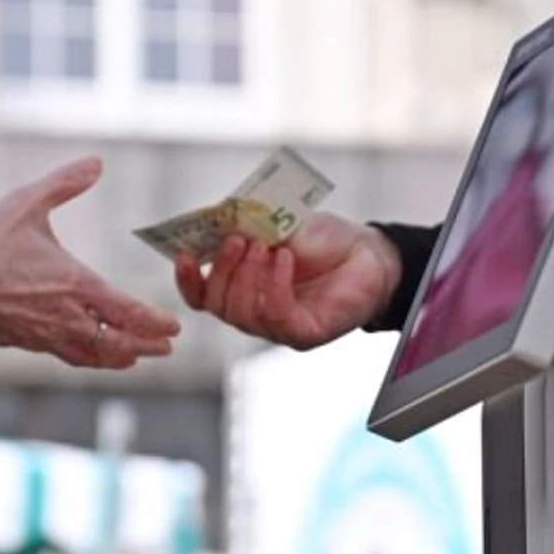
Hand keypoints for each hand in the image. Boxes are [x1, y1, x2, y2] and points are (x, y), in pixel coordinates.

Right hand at [0, 158, 178, 369]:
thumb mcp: (29, 203)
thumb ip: (65, 183)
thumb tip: (95, 162)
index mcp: (75, 284)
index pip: (127, 311)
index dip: (153, 321)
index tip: (173, 327)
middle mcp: (66, 316)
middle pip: (116, 341)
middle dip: (145, 345)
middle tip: (165, 348)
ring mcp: (46, 333)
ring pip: (92, 354)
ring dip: (118, 357)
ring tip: (134, 357)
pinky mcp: (26, 341)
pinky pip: (66, 355)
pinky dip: (87, 358)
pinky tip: (89, 355)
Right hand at [174, 214, 402, 351]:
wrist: (370, 252)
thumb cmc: (324, 241)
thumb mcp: (278, 224)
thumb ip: (247, 227)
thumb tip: (216, 220)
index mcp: (242, 289)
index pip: (202, 297)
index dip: (188, 280)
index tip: (184, 255)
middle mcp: (255, 313)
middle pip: (218, 306)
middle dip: (222, 271)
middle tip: (237, 239)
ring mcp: (279, 328)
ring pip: (243, 314)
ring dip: (248, 275)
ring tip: (265, 245)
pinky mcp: (304, 334)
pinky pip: (276, 316)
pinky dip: (274, 284)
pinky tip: (283, 258)